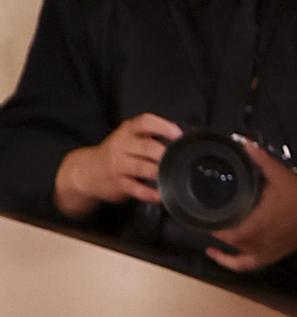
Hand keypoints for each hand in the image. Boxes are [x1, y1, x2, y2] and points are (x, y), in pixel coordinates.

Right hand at [53, 112, 180, 215]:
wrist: (90, 170)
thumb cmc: (119, 153)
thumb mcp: (131, 138)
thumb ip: (154, 135)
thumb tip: (187, 133)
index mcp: (129, 130)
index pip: (145, 121)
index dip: (163, 126)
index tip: (178, 134)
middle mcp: (123, 144)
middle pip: (147, 146)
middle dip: (164, 153)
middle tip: (178, 159)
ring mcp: (120, 165)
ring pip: (142, 167)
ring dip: (159, 172)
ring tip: (171, 175)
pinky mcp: (119, 184)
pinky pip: (137, 189)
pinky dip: (150, 193)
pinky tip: (161, 194)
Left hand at [205, 142, 296, 273]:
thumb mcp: (278, 174)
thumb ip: (259, 158)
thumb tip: (244, 143)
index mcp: (256, 222)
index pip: (224, 225)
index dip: (207, 220)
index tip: (196, 210)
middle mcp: (257, 240)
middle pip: (224, 237)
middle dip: (211, 226)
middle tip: (198, 214)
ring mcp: (261, 251)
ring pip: (231, 250)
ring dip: (218, 239)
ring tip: (206, 226)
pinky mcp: (267, 256)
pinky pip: (243, 264)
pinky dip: (228, 262)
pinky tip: (215, 254)